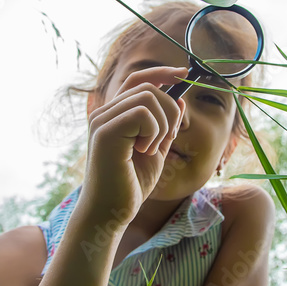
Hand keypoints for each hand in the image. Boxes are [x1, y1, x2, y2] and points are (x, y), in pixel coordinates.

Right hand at [78, 66, 186, 224]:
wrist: (110, 213)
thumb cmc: (130, 185)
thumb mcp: (156, 149)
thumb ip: (166, 125)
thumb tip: (181, 98)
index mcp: (114, 115)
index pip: (137, 79)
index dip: (161, 72)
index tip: (184, 74)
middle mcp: (104, 113)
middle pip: (150, 87)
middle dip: (171, 112)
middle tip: (165, 141)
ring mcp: (102, 120)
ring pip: (149, 97)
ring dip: (163, 125)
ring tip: (151, 149)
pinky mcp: (105, 131)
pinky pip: (142, 113)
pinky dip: (153, 132)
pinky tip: (143, 152)